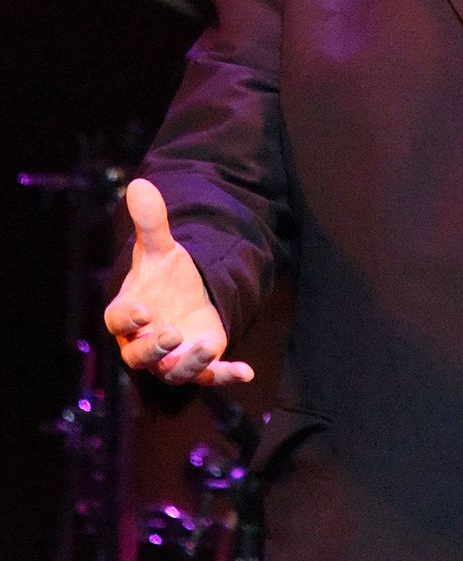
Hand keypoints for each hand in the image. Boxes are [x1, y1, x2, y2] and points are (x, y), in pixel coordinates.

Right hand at [104, 177, 254, 386]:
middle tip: (173, 334)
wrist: (185, 295)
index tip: (143, 310)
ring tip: (207, 347)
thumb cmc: (163, 276)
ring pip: (173, 372)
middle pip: (140, 355)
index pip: (118, 320)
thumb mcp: (160, 247)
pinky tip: (247, 372)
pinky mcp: (198, 363)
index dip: (128, 317)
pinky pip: (210, 376)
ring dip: (189, 363)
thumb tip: (140, 184)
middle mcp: (145, 341)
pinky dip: (227, 375)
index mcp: (129, 312)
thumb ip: (152, 222)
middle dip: (155, 348)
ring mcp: (171, 357)